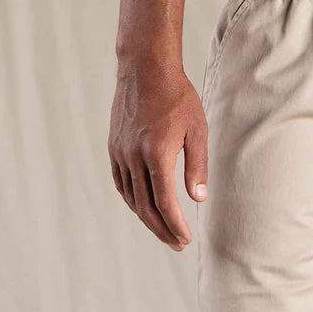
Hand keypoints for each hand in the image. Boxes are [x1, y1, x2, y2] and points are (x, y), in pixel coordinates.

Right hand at [108, 66, 207, 250]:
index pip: (165, 202)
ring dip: (147, 219)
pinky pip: (122, 184)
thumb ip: (197, 167)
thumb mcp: (197, 130)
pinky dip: (133, 201)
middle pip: (146, 207)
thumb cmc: (177, 96)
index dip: (176, 225)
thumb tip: (198, 199)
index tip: (186, 239)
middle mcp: (133, 156)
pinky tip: (144, 208)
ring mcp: (120, 152)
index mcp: (156, 154)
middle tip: (177, 244)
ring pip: (131, 198)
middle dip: (162, 230)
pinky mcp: (114, 147)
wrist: (144, 68)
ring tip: (164, 231)